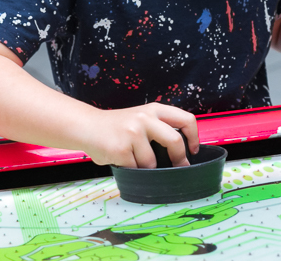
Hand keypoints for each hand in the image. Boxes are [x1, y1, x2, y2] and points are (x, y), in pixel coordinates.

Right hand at [80, 102, 198, 167]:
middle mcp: (145, 118)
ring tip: (132, 158)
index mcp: (154, 109)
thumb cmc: (116, 126)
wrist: (86, 126)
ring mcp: (133, 133)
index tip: (193, 150)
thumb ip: (159, 129)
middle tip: (177, 167)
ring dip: (144, 167)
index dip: (194, 137)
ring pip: (152, 162)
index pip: (186, 119)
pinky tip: (120, 159)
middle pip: (175, 141)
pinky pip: (135, 169)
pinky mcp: (121, 149)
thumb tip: (181, 153)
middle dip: (179, 159)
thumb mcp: (141, 118)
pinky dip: (130, 170)